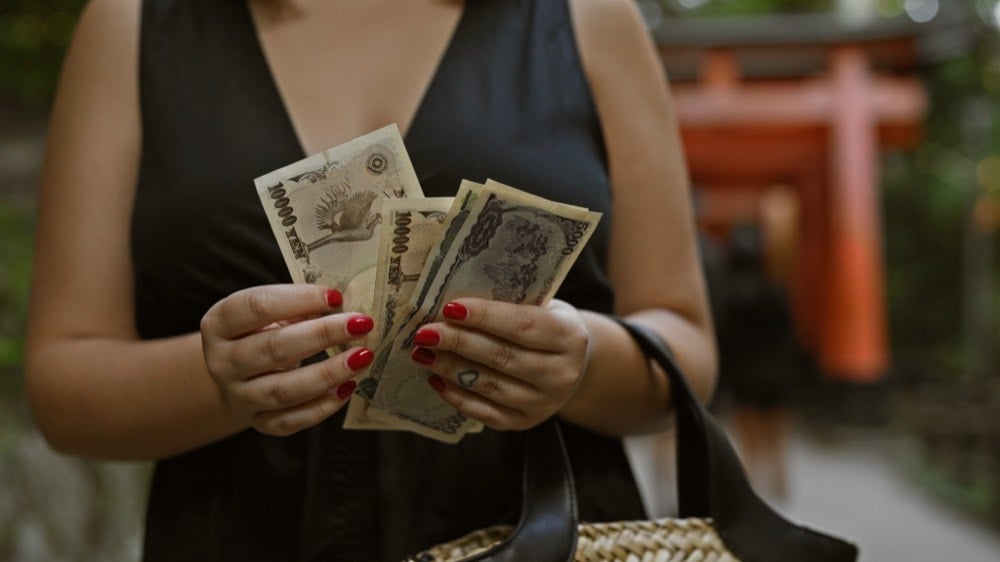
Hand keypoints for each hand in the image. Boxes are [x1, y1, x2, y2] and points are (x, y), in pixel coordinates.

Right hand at [200, 284, 374, 435]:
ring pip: (283, 390)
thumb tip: (345, 305)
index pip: (257, 306)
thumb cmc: (261, 333)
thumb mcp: (269, 313)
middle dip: (322, 335)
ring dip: (327, 374)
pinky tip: (348, 387)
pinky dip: (322, 406)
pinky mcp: (259, 422)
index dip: (299, 299)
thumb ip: (299, 306)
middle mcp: (222, 362)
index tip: (336, 296)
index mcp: (219, 324)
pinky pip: (291, 421)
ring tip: (362, 357)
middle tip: (361, 324)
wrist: (237, 375)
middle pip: (273, 348)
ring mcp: (238, 396)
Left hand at [409, 298, 590, 430]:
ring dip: (451, 368)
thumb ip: (508, 305)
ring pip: (490, 385)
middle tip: (426, 332)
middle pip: (502, 357)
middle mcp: (561, 374)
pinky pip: (484, 412)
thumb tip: (453, 304)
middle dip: (458, 342)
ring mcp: (544, 403)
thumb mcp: (542, 307)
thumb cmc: (546, 325)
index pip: (522, 325)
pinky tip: (435, 378)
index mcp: (569, 336)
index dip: (484, 316)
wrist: (571, 364)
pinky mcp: (524, 422)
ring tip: (423, 353)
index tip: (450, 307)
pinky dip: (457, 395)